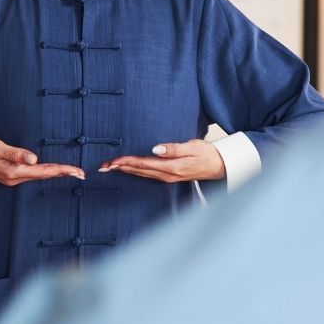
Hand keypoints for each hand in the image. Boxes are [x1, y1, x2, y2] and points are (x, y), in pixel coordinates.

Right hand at [0, 135, 84, 185]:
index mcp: (12, 172)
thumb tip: (34, 158)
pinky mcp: (10, 174)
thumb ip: (15, 153)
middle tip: (81, 173)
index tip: (76, 171)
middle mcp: (14, 178)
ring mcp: (12, 178)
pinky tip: (53, 170)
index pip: (43, 171)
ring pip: (39, 175)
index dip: (61, 170)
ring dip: (56, 173)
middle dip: (63, 173)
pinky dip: (45, 172)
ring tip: (72, 172)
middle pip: (44, 175)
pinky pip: (32, 174)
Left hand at [97, 140, 224, 182]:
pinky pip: (148, 174)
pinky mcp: (170, 176)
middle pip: (138, 171)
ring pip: (141, 174)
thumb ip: (174, 148)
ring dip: (125, 170)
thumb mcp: (193, 146)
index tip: (112, 160)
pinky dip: (135, 171)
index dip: (126, 162)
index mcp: (171, 167)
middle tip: (102, 166)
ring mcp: (168, 177)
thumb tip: (155, 148)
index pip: (143, 163)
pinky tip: (129, 169)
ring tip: (110, 168)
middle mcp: (167, 175)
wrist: (220, 166)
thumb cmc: (208, 154)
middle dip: (120, 168)